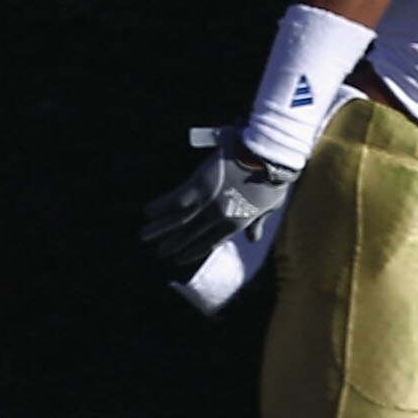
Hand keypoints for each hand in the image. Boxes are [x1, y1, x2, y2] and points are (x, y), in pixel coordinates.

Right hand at [140, 143, 296, 271]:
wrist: (268, 158)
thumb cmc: (273, 179)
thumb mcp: (270, 206)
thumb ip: (257, 223)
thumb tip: (253, 239)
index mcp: (236, 224)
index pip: (209, 243)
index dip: (192, 251)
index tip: (179, 259)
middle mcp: (218, 217)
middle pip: (190, 234)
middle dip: (173, 244)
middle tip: (159, 251)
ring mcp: (208, 202)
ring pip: (179, 220)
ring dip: (160, 229)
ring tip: (144, 236)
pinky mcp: (200, 185)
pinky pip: (176, 199)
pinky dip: (161, 206)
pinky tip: (148, 212)